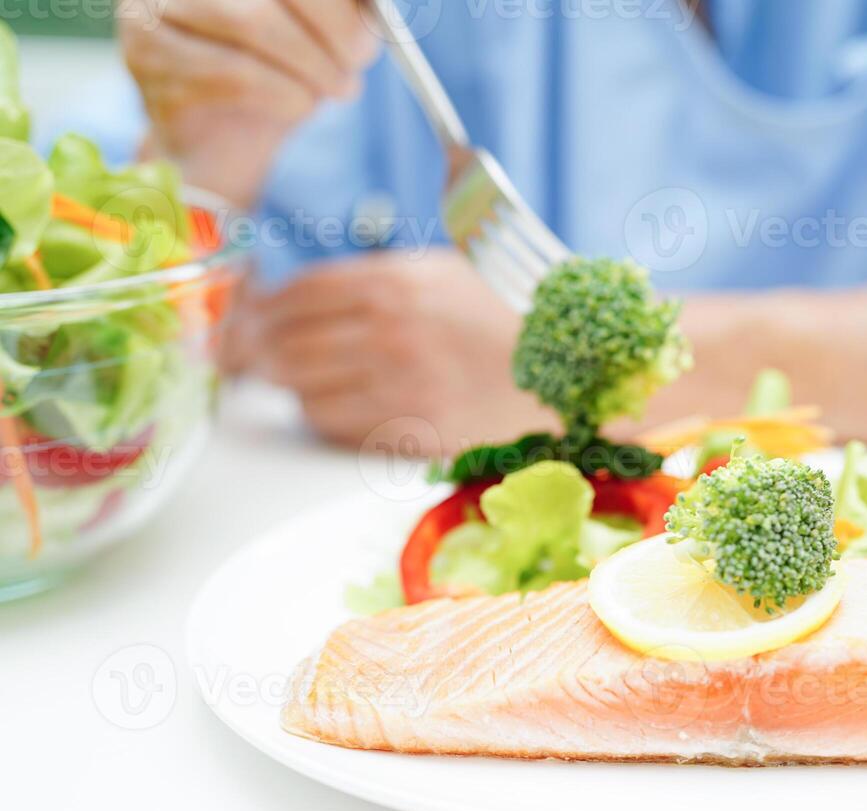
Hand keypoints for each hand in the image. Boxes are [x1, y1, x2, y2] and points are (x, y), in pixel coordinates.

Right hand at [117, 0, 378, 206]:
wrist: (221, 140)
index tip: (369, 32)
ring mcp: (151, 8)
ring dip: (311, 64)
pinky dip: (284, 93)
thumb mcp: (319, 33)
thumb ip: (343, 11)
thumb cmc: (275, 71)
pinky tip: (300, 104)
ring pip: (252, 22)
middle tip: (358, 62)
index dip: (334, 4)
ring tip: (336, 88)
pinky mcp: (147, 58)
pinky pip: (234, 73)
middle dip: (332, 26)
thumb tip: (373, 9)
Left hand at [231, 249, 556, 453]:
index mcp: (396, 280)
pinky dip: (322, 415)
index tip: (245, 320)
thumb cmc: (503, 319)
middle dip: (257, 352)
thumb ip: (376, 275)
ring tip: (298, 380)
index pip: (297, 292)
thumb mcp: (443, 272)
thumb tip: (299, 295)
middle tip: (245, 359)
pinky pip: (335, 423)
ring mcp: (401, 381)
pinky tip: (333, 405)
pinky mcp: (412, 426)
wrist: (566, 372)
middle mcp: (391, 329)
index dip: (259, 308)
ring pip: (302, 388)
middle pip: (285, 342)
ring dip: (292, 386)